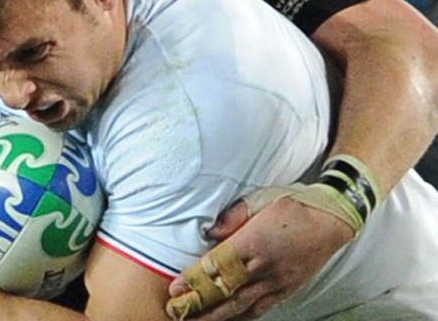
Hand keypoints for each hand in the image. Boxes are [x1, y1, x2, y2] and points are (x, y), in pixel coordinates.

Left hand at [165, 190, 352, 318]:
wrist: (332, 220)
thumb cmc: (292, 205)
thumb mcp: (259, 200)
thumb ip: (232, 216)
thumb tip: (209, 231)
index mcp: (255, 241)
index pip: (218, 265)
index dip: (195, 280)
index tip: (175, 289)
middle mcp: (266, 266)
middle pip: (227, 291)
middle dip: (200, 305)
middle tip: (176, 313)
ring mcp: (278, 281)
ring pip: (242, 306)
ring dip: (217, 316)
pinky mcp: (287, 289)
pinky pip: (261, 308)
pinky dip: (242, 317)